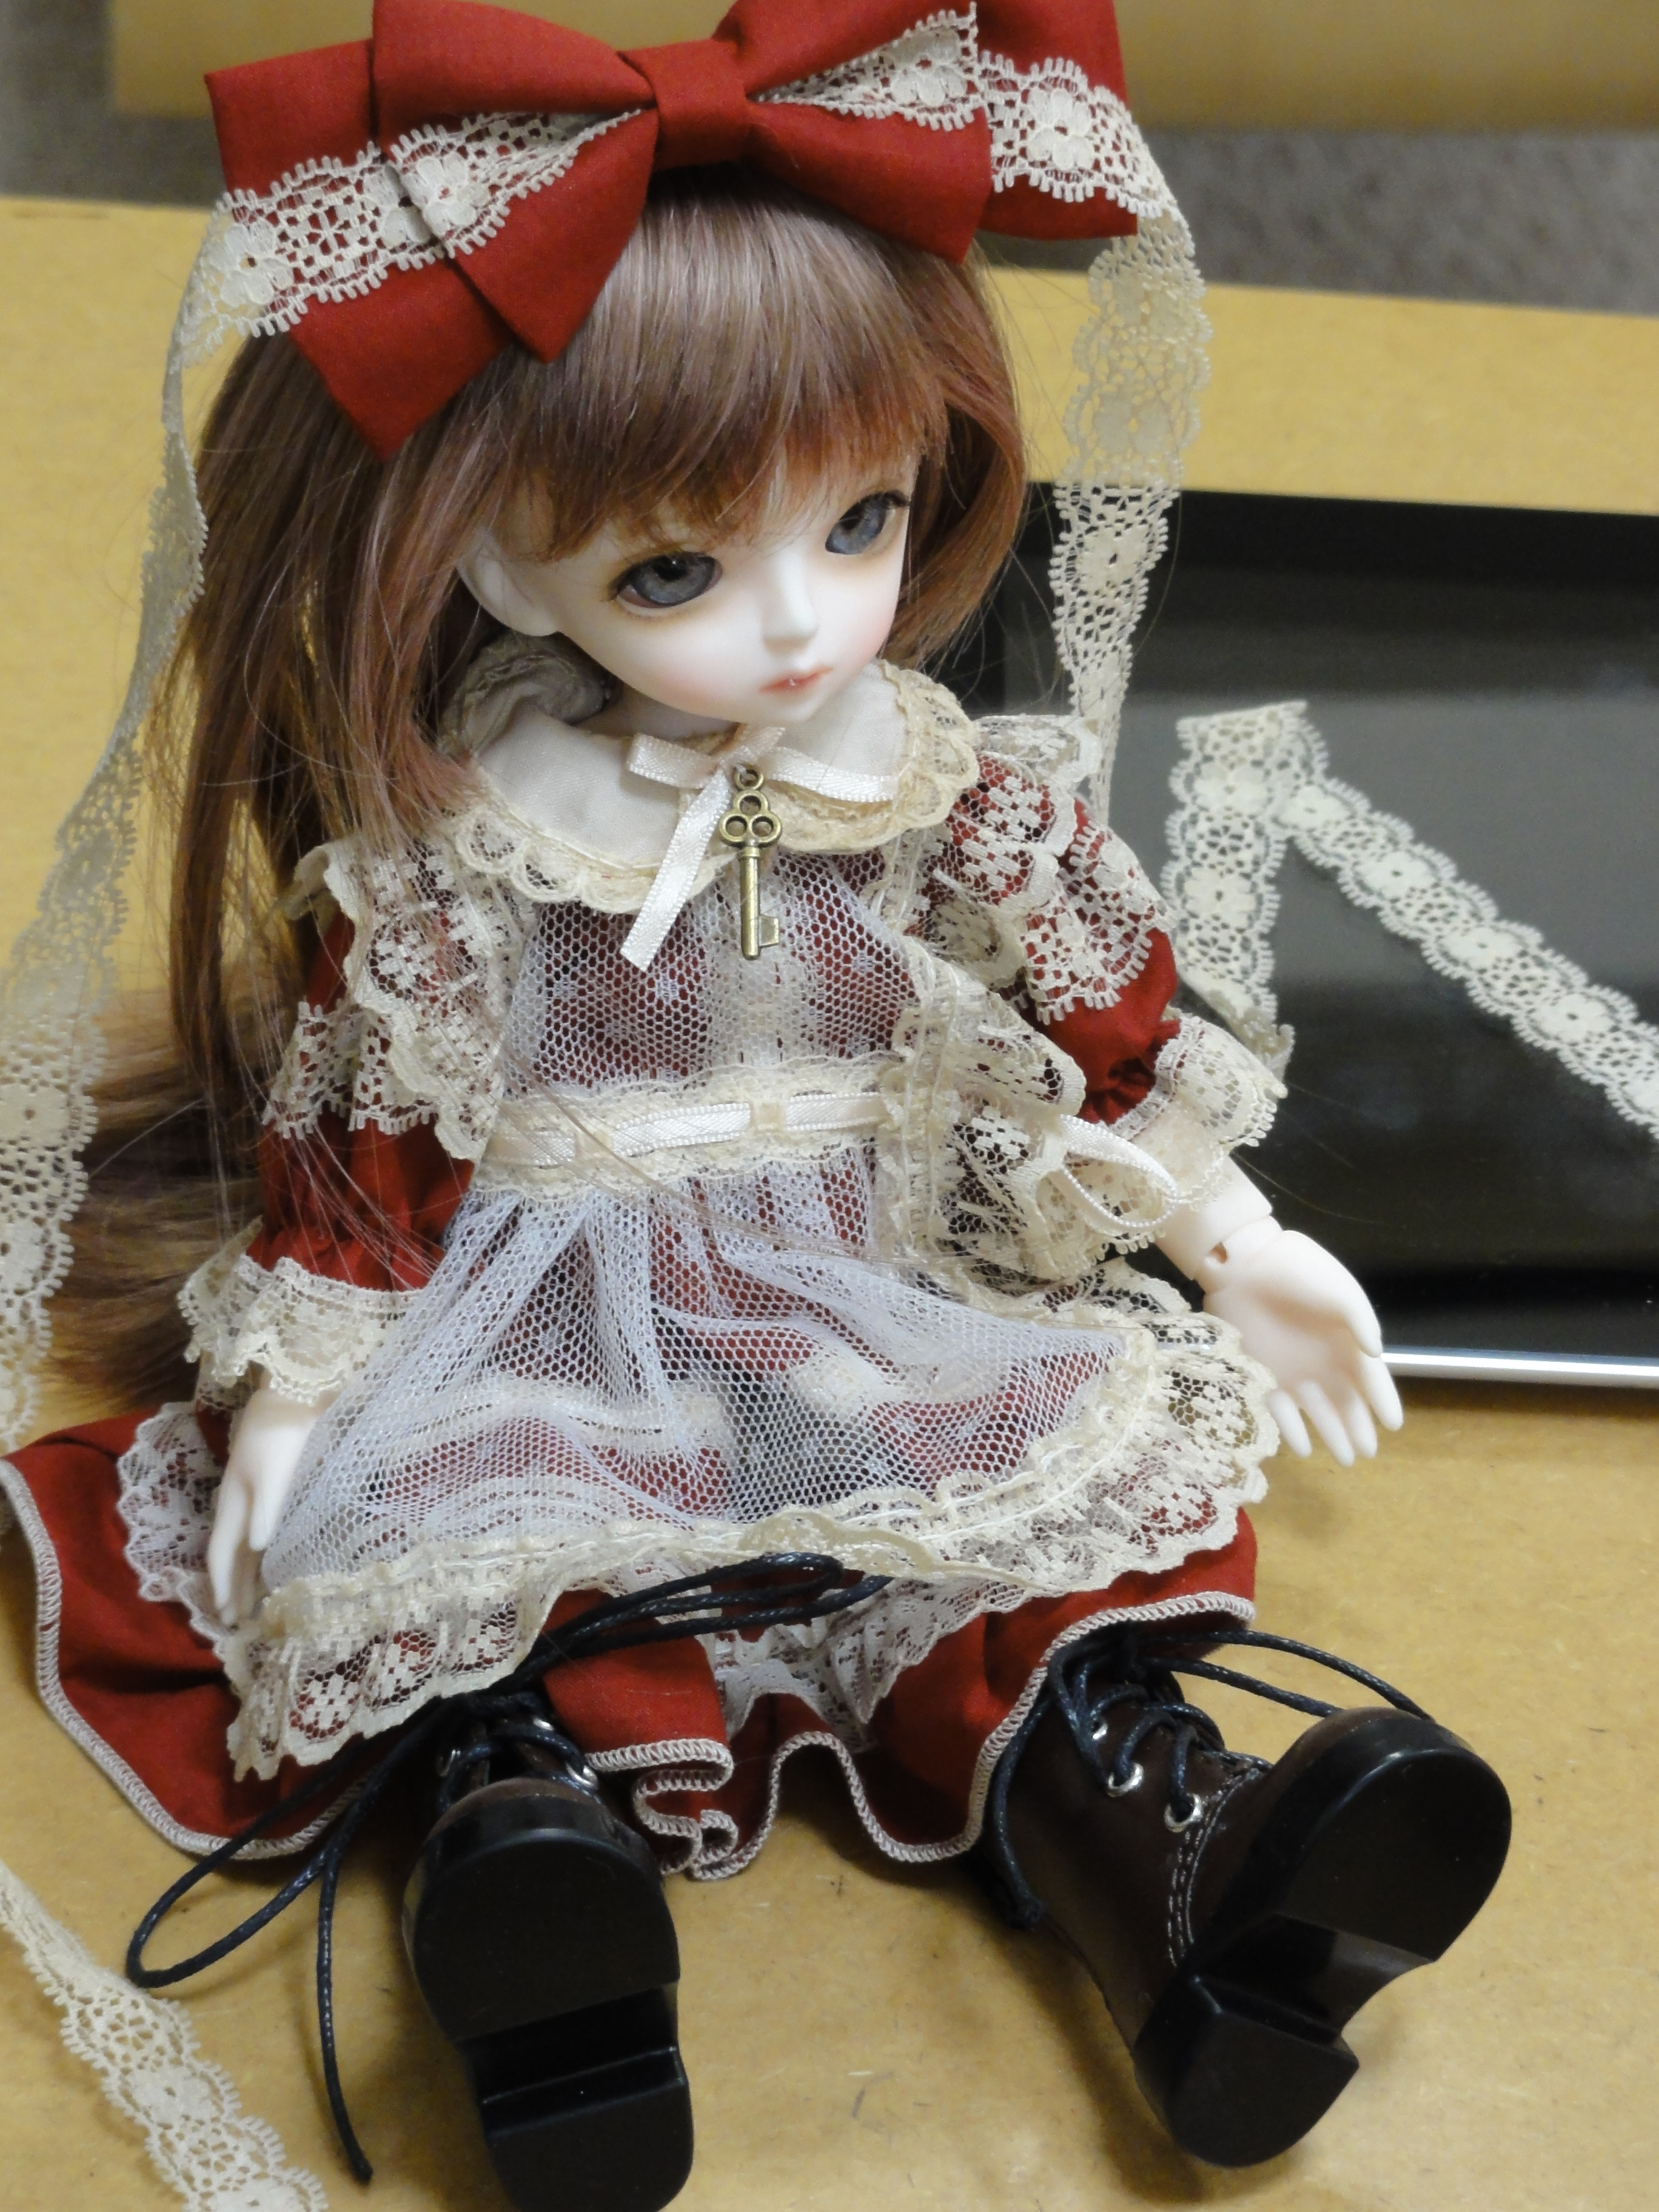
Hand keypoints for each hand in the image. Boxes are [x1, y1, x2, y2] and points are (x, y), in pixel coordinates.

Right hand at [206, 1380, 335, 1625]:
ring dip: (242, 1573)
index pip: (221, 1553)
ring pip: (241, 1543)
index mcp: (233, 1502)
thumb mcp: (275, 1473)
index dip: (221, 1585)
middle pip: (229, 1554)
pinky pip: (255, 1529)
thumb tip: (258, 1547)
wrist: (293, 1392)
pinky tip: (267, 1559)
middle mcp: (236, 1502)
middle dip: (230, 1587)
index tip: (224, 1615)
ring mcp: (250, 1493)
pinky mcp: (268, 1484)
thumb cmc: (284, 1434)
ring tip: (247, 1600)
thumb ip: (266, 1509)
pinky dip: (257, 1553)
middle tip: (233, 1620)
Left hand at [1201, 1224, 1403, 1465]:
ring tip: (1347, 1459)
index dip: (1383, 1400)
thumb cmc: (1298, 1271)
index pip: (1371, 1378)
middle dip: (1359, 1427)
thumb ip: (1361, 1321)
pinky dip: (1292, 1429)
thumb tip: (1377, 1352)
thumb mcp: (1339, 1290)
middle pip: (1347, 1401)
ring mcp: (1293, 1369)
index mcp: (1347, 1341)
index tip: (1394, 1424)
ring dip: (1332, 1434)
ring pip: (1318, 1411)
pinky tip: (1304, 1448)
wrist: (1246, 1262)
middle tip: (1368, 1452)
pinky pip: (1280, 1409)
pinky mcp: (1263, 1372)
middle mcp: (1323, 1360)